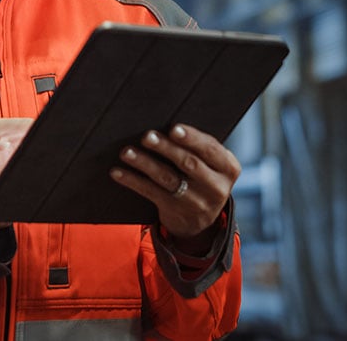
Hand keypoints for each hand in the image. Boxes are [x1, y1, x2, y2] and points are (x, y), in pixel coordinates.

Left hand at [110, 124, 240, 253]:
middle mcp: (216, 187)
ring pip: (167, 179)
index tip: (173, 128)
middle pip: (188, 163)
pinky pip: (151, 193)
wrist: (201, 221)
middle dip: (166, 148)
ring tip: (127, 152)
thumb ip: (199, 147)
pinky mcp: (175, 211)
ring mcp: (196, 202)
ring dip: (144, 163)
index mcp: (228, 168)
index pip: (210, 149)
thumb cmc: (202, 176)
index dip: (192, 138)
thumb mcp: (212, 164)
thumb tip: (165, 124)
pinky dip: (133, 181)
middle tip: (147, 136)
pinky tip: (118, 172)